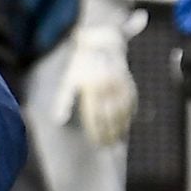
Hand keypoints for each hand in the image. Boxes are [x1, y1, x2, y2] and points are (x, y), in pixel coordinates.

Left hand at [58, 23, 137, 149]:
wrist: (101, 43)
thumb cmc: (81, 65)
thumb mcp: (69, 80)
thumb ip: (64, 101)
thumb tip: (59, 121)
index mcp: (92, 88)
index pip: (96, 117)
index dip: (97, 132)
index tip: (97, 144)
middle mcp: (108, 87)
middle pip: (110, 117)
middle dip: (110, 134)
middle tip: (108, 147)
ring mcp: (121, 85)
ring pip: (123, 113)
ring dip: (121, 128)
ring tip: (117, 141)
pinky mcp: (129, 84)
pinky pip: (131, 104)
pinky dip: (130, 116)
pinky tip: (127, 125)